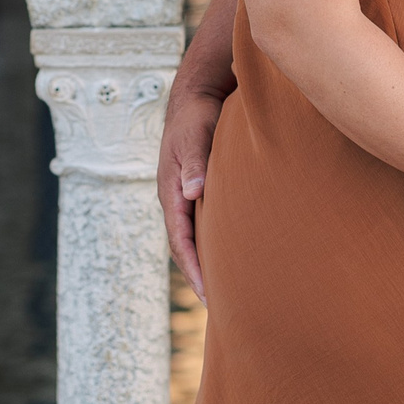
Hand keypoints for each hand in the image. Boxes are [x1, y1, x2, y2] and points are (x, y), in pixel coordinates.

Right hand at [159, 83, 224, 298]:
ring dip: (207, 263)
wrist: (196, 95)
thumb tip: (192, 191)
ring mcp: (187, 196)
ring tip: (228, 291)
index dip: (193, 269)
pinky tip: (232, 256)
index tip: (208, 294)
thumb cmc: (197, 115)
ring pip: (195, 238)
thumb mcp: (195, 134)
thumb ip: (194, 161)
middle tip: (221, 307)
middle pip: (186, 247)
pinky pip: (204, 225)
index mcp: (171, 192)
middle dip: (199, 276)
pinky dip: (214, 245)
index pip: (180, 240)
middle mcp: (177, 199)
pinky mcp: (199, 191)